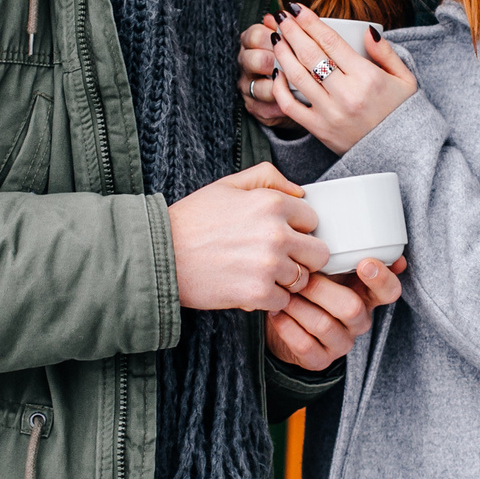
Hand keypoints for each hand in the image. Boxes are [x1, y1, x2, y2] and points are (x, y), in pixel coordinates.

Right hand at [167, 163, 332, 312]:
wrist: (160, 256)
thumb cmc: (192, 220)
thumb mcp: (228, 185)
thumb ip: (267, 178)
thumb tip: (299, 192)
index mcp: (271, 203)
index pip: (313, 219)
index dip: (298, 228)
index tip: (281, 235)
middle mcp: (276, 233)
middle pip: (319, 253)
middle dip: (302, 257)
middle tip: (279, 259)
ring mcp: (269, 266)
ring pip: (303, 280)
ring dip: (286, 280)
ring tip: (260, 274)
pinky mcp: (258, 294)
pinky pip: (284, 301)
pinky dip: (269, 299)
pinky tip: (250, 288)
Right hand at [237, 21, 291, 129]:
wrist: (295, 92)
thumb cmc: (294, 60)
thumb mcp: (294, 42)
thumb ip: (292, 29)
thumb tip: (289, 13)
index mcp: (252, 42)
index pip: (254, 35)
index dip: (271, 36)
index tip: (287, 37)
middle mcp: (246, 64)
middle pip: (253, 60)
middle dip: (274, 61)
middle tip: (292, 63)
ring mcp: (248, 87)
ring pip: (258, 87)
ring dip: (278, 87)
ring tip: (297, 86)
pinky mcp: (255, 108)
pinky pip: (265, 108)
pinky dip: (280, 106)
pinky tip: (295, 103)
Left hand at [266, 256, 404, 371]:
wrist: (281, 320)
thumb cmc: (305, 283)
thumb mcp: (322, 264)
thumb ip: (330, 244)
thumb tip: (328, 208)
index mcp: (366, 294)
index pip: (389, 291)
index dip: (381, 279)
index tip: (365, 264)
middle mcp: (359, 319)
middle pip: (352, 308)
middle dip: (322, 290)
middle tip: (300, 277)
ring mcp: (341, 342)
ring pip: (325, 325)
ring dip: (300, 307)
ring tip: (282, 293)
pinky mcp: (320, 360)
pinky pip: (306, 345)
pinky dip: (287, 326)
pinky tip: (275, 312)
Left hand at [267, 6, 416, 155]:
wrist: (399, 155)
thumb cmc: (401, 113)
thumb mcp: (405, 79)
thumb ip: (385, 52)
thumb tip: (366, 30)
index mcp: (367, 78)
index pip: (331, 42)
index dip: (310, 21)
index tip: (297, 8)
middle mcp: (346, 95)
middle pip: (310, 54)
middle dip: (291, 31)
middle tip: (281, 16)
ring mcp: (330, 113)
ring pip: (296, 76)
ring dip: (282, 53)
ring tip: (276, 37)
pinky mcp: (319, 130)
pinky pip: (290, 106)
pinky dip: (278, 87)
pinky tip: (277, 71)